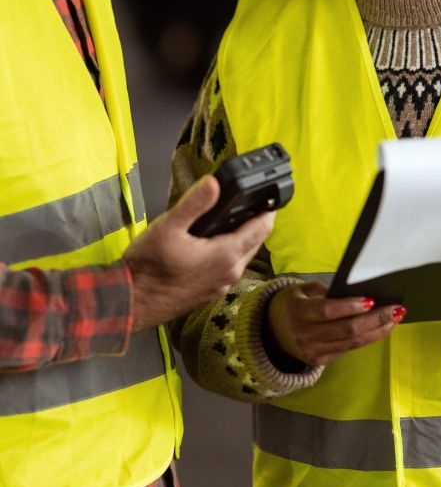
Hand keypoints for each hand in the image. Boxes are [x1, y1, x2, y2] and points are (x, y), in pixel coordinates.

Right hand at [124, 175, 273, 332]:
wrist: (128, 303)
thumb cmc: (147, 268)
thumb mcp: (168, 227)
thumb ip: (194, 203)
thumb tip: (214, 182)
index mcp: (226, 255)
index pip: (262, 227)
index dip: (267, 209)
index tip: (266, 194)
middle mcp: (230, 273)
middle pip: (255, 241)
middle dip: (254, 221)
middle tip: (247, 202)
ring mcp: (220, 285)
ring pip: (243, 256)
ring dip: (241, 238)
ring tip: (230, 219)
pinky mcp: (209, 293)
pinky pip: (228, 268)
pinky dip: (228, 253)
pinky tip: (212, 244)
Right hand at [266, 282, 402, 366]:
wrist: (271, 331)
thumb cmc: (293, 303)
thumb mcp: (303, 290)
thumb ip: (327, 292)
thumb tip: (359, 293)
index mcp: (298, 312)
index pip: (327, 311)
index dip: (350, 306)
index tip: (372, 300)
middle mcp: (305, 335)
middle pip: (346, 329)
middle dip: (374, 319)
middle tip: (396, 309)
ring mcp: (313, 352)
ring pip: (351, 342)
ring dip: (377, 330)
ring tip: (395, 317)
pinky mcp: (321, 361)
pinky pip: (348, 349)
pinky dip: (368, 339)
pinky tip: (382, 328)